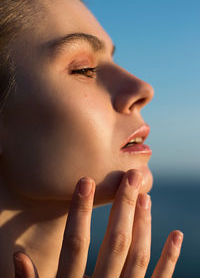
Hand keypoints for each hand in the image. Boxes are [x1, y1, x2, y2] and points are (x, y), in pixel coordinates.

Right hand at [13, 170, 182, 277]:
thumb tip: (17, 255)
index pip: (76, 242)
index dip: (80, 210)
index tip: (85, 180)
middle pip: (115, 241)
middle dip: (123, 206)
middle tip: (132, 176)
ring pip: (139, 255)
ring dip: (144, 224)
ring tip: (146, 195)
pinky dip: (170, 258)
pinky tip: (176, 235)